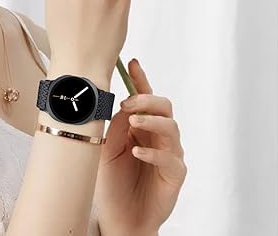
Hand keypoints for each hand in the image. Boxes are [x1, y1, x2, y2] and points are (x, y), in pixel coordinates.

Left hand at [95, 59, 186, 234]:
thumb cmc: (111, 182)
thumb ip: (116, 127)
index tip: (132, 62)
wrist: (118, 218)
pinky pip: (171, 159)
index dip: (140, 79)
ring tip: (134, 122)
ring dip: (152, 121)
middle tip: (129, 103)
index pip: (144, 98)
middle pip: (164, 107)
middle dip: (147, 100)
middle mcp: (156, 136)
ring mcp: (169, 154)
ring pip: (172, 128)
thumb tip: (124, 105)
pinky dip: (154, 153)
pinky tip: (137, 153)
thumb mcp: (105, 149)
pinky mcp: (175, 174)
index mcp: (140, 126)